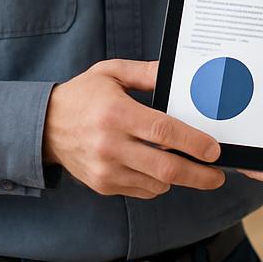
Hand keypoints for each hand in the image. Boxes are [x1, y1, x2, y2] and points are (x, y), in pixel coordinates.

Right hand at [43, 59, 224, 198]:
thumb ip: (146, 72)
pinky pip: (142, 190)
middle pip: (164, 168)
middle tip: (217, 174)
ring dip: (178, 178)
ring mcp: (105, 170)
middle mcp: (110, 145)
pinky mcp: (102, 185)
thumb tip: (176, 71)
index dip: (192, 143)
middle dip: (198, 174)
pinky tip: (162, 168)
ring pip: (156, 183)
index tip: (214, 150)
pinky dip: (158, 183)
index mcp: (116, 114)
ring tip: (192, 166)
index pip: (162, 132)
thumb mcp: (111, 72)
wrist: (45, 126)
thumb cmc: (83, 95)